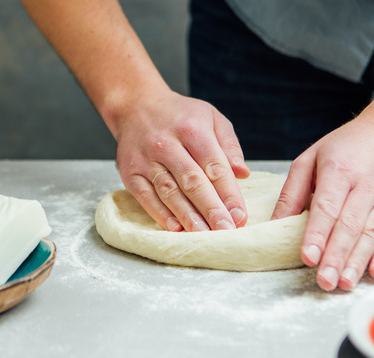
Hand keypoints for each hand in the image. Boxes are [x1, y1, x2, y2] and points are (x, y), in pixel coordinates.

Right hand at [114, 90, 249, 231]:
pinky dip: (161, 214)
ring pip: (169, 192)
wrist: (136, 106)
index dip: (228, 193)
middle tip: (226, 230)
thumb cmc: (180, 116)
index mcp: (192, 129)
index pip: (214, 166)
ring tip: (204, 235)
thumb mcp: (211, 118)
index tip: (240, 215)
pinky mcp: (130, 172)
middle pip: (192, 182)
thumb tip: (242, 173)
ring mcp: (146, 159)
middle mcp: (167, 144)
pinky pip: (146, 197)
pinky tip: (176, 228)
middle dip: (211, 209)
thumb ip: (229, 145)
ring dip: (188, 217)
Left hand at [272, 111, 373, 291]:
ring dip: (358, 261)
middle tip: (324, 282)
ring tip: (344, 283)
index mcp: (339, 170)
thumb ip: (292, 193)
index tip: (308, 257)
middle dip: (336, 256)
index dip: (317, 234)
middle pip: (349, 225)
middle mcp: (366, 185)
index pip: (327, 206)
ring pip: (372, 234)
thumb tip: (275, 225)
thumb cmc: (347, 147)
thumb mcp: (311, 158)